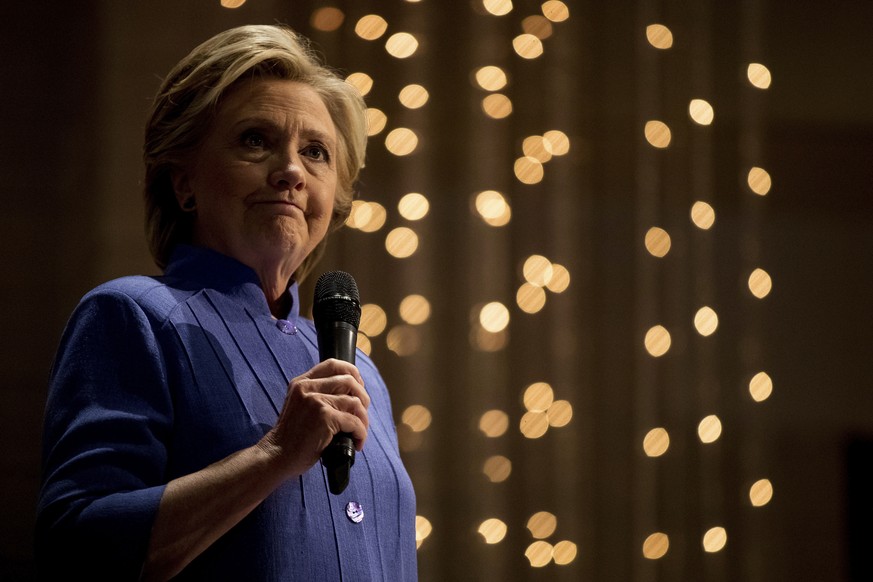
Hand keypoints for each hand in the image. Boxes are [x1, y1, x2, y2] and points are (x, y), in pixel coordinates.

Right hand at [259, 359, 368, 477]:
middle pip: (349, 380)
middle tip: (362, 415)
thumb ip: (318, 395)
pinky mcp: (324, 417)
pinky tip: (357, 442)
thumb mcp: (300, 406)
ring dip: (363, 419)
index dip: (352, 372)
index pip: (333, 364)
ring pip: (355, 402)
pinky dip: (361, 433)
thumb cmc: (292, 437)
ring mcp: (316, 401)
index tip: (359, 387)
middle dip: (363, 397)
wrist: (276, 456)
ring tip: (359, 433)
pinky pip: (354, 421)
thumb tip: (352, 393)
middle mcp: (308, 388)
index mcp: (302, 382)